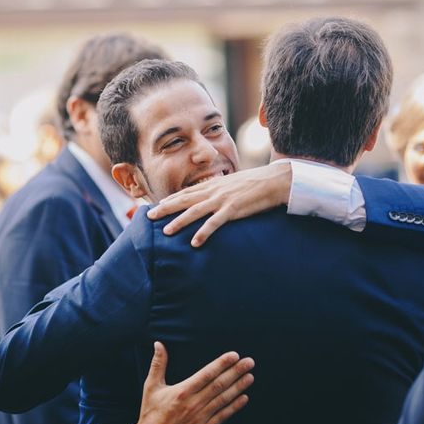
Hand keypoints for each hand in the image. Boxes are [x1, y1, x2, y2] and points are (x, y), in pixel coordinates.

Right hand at [132, 342, 254, 423]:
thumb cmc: (151, 413)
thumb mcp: (151, 387)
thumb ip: (158, 364)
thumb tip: (159, 344)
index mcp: (182, 392)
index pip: (206, 374)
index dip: (222, 364)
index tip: (234, 355)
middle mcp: (193, 404)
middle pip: (219, 385)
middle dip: (236, 372)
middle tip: (249, 362)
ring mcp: (200, 418)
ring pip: (223, 399)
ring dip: (239, 387)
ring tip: (250, 376)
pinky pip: (222, 416)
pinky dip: (234, 407)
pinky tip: (244, 398)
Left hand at [147, 162, 291, 246]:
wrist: (275, 180)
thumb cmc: (257, 183)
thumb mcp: (235, 184)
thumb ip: (222, 191)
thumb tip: (214, 198)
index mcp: (214, 185)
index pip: (187, 192)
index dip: (171, 199)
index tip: (157, 206)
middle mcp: (214, 191)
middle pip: (184, 200)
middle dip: (165, 208)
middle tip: (148, 216)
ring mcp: (223, 200)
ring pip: (195, 211)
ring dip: (179, 221)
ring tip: (166, 231)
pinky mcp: (233, 209)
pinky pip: (215, 223)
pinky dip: (204, 232)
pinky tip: (194, 242)